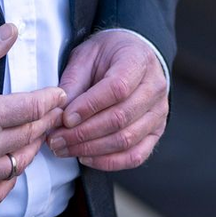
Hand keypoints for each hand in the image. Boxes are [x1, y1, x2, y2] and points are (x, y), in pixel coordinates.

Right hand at [0, 22, 65, 205]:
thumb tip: (12, 30)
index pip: (32, 107)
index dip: (51, 99)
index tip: (60, 93)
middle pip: (30, 134)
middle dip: (47, 120)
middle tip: (55, 111)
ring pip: (18, 164)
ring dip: (32, 148)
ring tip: (37, 135)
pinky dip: (11, 179)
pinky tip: (12, 166)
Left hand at [50, 31, 168, 170]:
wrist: (133, 55)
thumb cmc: (108, 54)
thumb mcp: (87, 55)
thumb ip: (74, 81)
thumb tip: (60, 114)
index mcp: (138, 60)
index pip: (117, 88)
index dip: (89, 106)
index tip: (65, 118)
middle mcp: (154, 87)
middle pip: (121, 118)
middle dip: (83, 133)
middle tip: (56, 139)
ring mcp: (159, 111)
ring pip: (127, 140)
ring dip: (91, 149)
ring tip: (65, 148)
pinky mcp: (156, 131)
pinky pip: (136, 155)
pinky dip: (109, 162)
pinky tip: (86, 157)